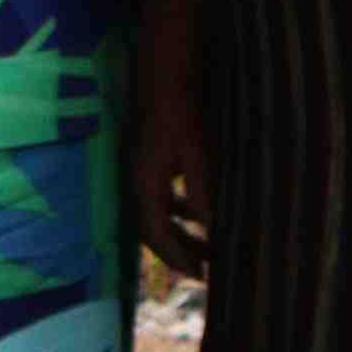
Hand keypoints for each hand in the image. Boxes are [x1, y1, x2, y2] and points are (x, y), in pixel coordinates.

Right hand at [134, 48, 209, 281]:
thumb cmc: (181, 112)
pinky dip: (179, 211)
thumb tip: (212, 231)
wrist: (164, 75)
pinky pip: (162, 197)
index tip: (200, 277)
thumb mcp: (197, 155)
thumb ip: (202, 194)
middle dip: (177, 252)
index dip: (178, 258)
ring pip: (157, 214)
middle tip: (204, 272)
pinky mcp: (151, 160)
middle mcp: (139, 181)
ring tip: (206, 248)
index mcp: (146, 184)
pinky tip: (199, 212)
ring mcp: (142, 170)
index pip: (157, 234)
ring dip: (179, 233)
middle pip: (152, 230)